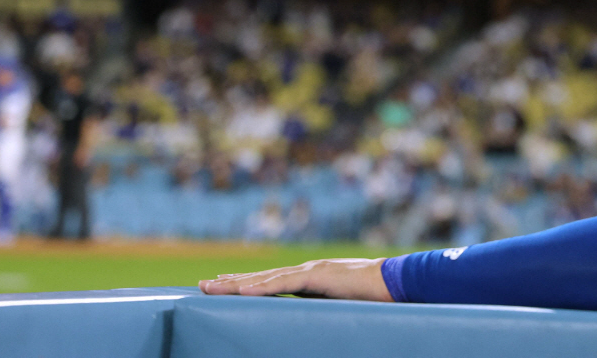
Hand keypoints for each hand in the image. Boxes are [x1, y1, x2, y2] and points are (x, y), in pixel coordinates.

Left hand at [199, 258, 392, 301]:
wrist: (395, 283)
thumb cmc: (371, 298)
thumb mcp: (337, 306)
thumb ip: (318, 310)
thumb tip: (302, 325)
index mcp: (308, 278)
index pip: (268, 280)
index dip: (243, 283)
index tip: (219, 285)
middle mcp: (305, 271)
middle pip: (259, 278)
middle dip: (229, 282)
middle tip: (200, 286)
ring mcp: (310, 271)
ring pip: (265, 278)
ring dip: (235, 284)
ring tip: (211, 287)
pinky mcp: (318, 276)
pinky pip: (284, 283)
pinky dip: (261, 287)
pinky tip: (242, 290)